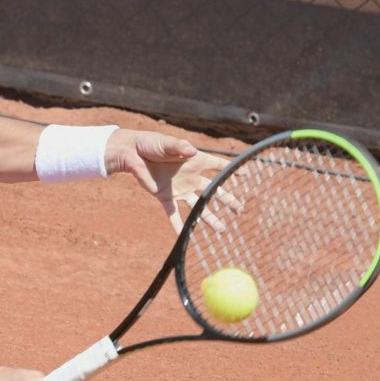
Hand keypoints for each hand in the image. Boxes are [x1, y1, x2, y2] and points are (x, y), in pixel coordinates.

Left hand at [106, 129, 228, 232]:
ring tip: (221, 230)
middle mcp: (191, 177)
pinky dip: (178, 226)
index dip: (232, 170)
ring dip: (208, 218)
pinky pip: (173, 214)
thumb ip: (179, 147)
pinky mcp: (165, 197)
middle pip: (213, 191)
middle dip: (228, 200)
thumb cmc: (151, 143)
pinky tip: (184, 237)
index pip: (218, 165)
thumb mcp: (167, 143)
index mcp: (195, 161)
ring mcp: (179, 189)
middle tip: (240, 210)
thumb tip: (191, 151)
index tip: (247, 176)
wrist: (131, 154)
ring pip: (197, 207)